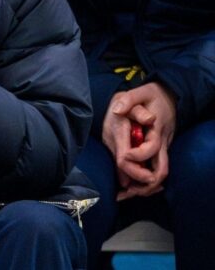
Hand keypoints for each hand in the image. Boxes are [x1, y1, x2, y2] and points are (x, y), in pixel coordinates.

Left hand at [102, 83, 176, 199]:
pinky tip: (129, 188)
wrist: (169, 97)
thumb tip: (117, 109)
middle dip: (143, 183)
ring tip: (123, 195)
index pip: (151, 148)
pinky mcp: (159, 152)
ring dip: (143, 187)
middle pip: (160, 170)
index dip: (138, 155)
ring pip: (159, 174)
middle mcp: (162, 143)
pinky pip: (155, 171)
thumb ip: (129, 101)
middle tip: (125, 191)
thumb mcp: (140, 92)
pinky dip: (144, 182)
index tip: (124, 156)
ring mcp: (162, 149)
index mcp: (156, 130)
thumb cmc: (152, 95)